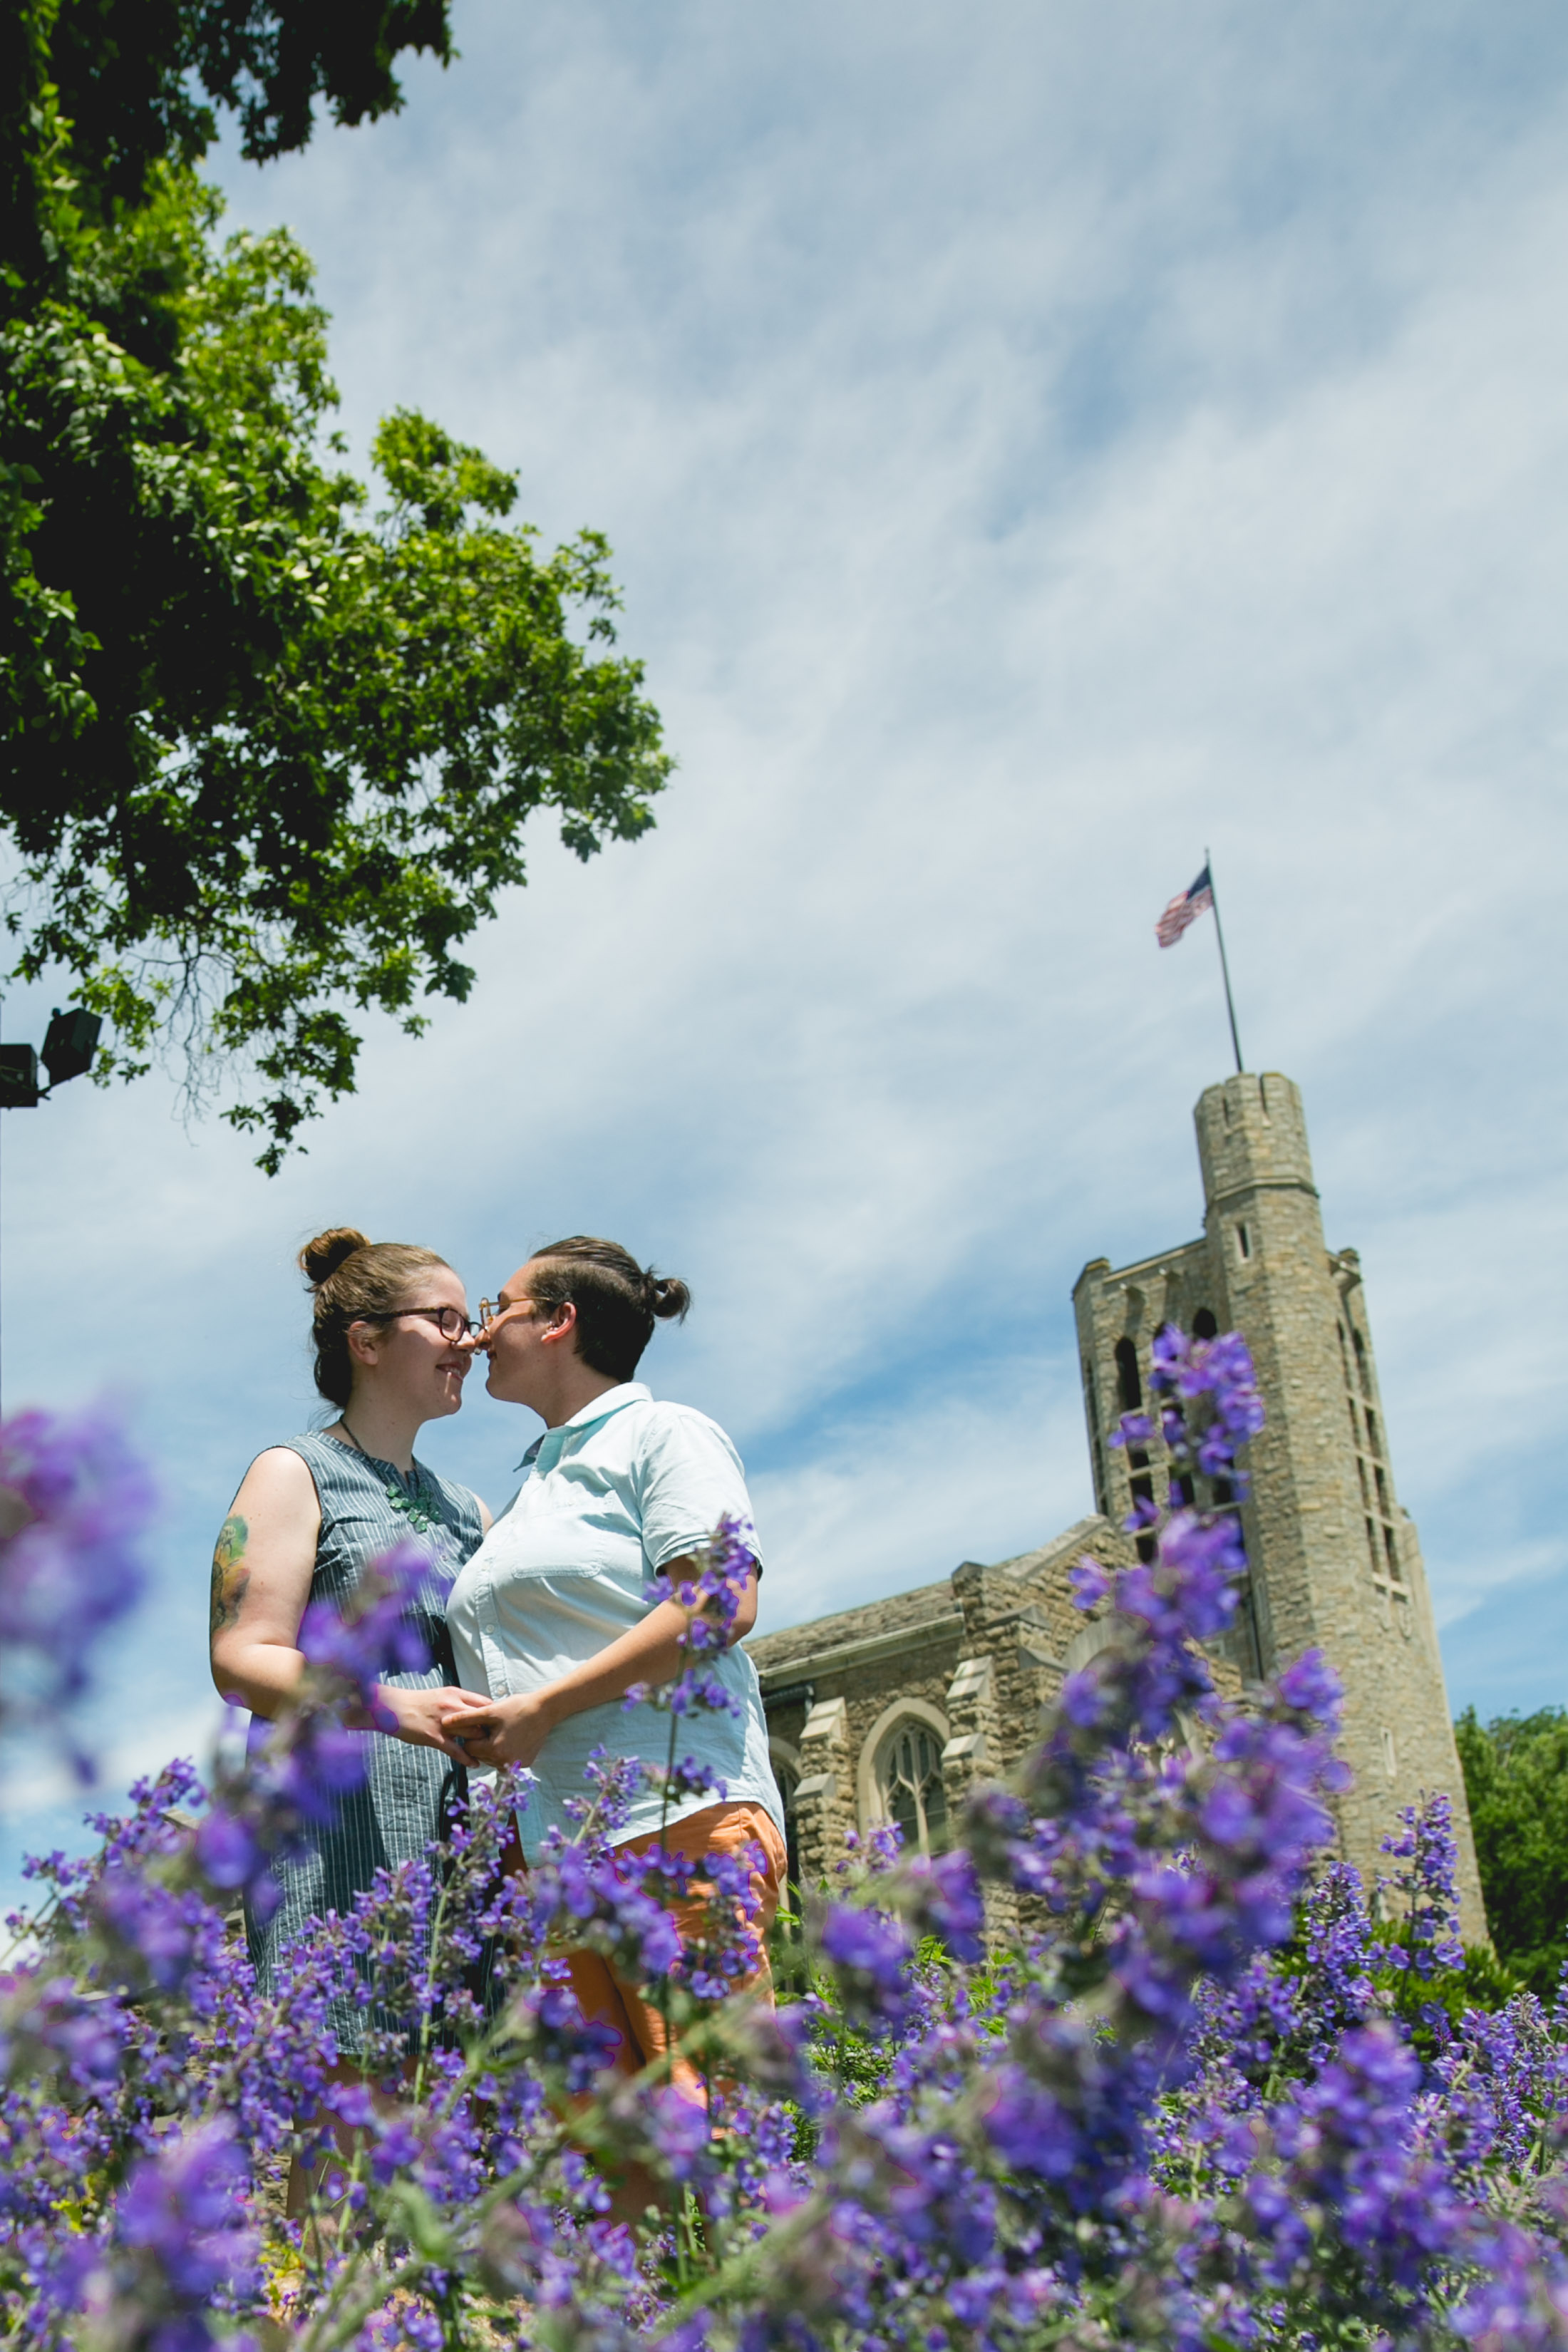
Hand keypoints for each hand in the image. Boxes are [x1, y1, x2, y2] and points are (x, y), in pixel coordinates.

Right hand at [374, 1684, 493, 1760]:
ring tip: (489, 1754)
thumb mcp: (442, 1695)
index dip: (494, 1715)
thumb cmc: (418, 1703)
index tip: (499, 1724)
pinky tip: (475, 1764)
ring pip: (472, 1734)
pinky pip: (456, 1750)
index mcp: (456, 1693)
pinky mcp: (434, 1737)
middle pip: (483, 1719)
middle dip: (492, 1731)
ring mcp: (444, 1722)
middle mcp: (453, 1706)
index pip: (485, 1703)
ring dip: (482, 1745)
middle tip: (498, 1741)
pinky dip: (468, 1758)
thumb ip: (459, 1702)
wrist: (393, 1707)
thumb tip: (476, 1710)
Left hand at [439, 1689, 556, 1768]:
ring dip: (494, 1747)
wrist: (545, 1710)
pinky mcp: (525, 1764)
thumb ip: (465, 1718)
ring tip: (505, 1730)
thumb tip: (444, 1722)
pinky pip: (507, 1760)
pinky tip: (514, 1737)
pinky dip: (506, 1750)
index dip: (474, 1734)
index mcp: (494, 1751)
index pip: (470, 1747)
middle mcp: (504, 1763)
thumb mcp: (490, 1711)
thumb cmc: (517, 1708)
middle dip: (483, 1741)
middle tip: (496, 1726)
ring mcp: (516, 1765)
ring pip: (493, 1758)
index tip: (485, 1723)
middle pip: (481, 1755)